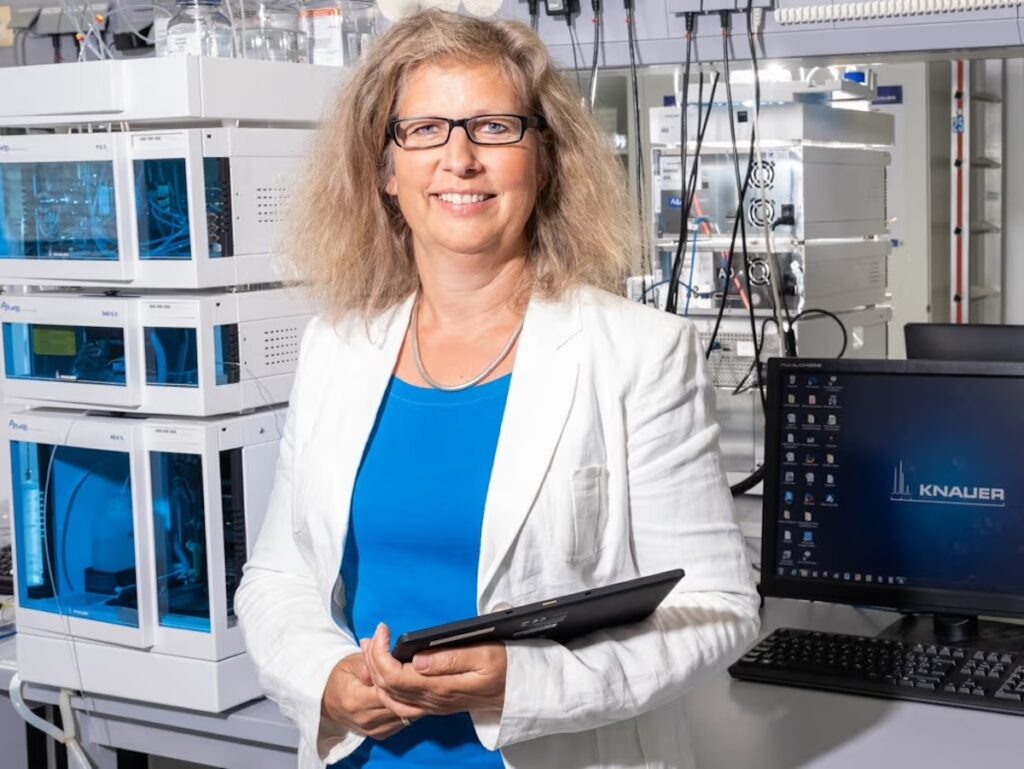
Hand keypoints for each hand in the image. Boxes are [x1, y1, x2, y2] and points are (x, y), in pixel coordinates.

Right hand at [321, 652, 408, 739]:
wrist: (328, 700)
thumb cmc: (341, 677)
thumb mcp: (350, 663)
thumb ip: (366, 664)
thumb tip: (381, 666)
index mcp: (356, 700)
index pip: (387, 691)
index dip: (399, 680)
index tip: (407, 668)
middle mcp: (365, 718)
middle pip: (399, 705)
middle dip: (410, 691)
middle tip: (417, 676)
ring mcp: (373, 729)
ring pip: (404, 716)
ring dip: (412, 702)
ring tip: (414, 687)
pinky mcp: (380, 734)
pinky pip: (401, 723)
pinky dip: (407, 711)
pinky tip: (409, 699)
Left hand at [361, 623, 506, 722]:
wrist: (518, 692)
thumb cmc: (504, 668)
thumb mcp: (484, 655)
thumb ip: (450, 659)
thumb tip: (416, 660)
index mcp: (441, 687)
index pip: (396, 675)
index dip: (381, 653)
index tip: (383, 629)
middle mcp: (432, 700)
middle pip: (387, 686)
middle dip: (373, 659)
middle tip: (372, 635)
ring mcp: (432, 706)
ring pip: (390, 697)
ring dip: (376, 673)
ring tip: (371, 649)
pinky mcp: (434, 705)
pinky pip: (400, 705)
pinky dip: (385, 689)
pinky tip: (384, 674)